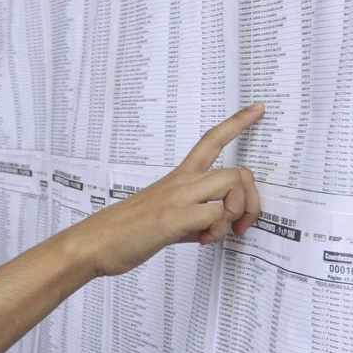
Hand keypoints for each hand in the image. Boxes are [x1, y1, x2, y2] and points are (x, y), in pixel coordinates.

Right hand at [77, 102, 264, 277]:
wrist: (94, 243)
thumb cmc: (125, 231)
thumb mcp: (165, 218)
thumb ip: (192, 218)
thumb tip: (212, 227)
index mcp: (178, 178)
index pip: (211, 141)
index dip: (237, 123)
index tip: (258, 109)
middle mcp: (180, 183)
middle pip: (236, 171)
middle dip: (251, 201)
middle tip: (240, 225)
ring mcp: (176, 198)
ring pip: (231, 186)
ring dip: (234, 213)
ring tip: (215, 233)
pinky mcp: (172, 218)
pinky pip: (215, 215)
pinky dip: (216, 232)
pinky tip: (198, 240)